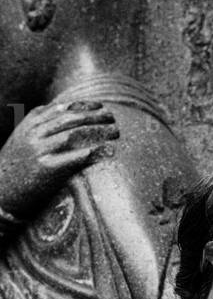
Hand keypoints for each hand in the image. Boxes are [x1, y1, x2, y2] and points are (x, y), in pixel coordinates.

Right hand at [0, 99, 119, 218]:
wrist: (0, 193)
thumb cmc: (15, 169)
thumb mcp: (22, 140)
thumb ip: (39, 128)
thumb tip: (62, 118)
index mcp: (30, 123)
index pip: (61, 108)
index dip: (84, 105)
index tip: (100, 105)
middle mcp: (35, 133)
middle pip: (71, 118)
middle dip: (95, 115)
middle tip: (113, 116)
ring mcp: (40, 149)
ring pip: (75, 133)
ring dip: (99, 130)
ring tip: (116, 131)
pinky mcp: (47, 168)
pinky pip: (76, 156)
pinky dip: (95, 151)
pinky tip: (109, 151)